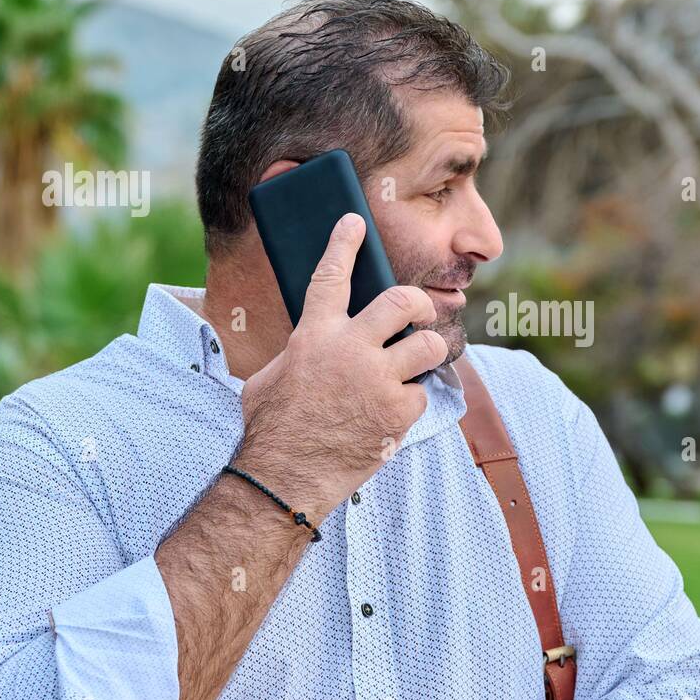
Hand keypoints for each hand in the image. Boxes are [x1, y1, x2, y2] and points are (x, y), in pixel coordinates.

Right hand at [237, 212, 447, 515]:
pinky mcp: (398, 412)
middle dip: (419, 303)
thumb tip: (316, 342)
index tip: (354, 221)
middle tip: (421, 312)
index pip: (331, 276)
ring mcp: (379, 380)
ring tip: (416, 363)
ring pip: (429, 347)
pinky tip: (392, 413)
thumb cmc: (270, 429)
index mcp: (314, 335)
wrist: (283, 478)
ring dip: (427, 352)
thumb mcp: (271, 376)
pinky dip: (410, 402)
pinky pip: (421, 394)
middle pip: (402, 303)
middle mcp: (350, 349)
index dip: (344, 244)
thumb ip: (302, 351)